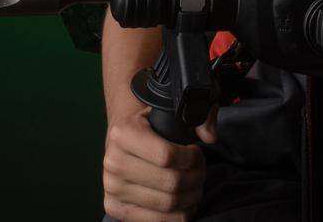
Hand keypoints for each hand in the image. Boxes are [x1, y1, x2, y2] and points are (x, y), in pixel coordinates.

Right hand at [101, 107, 216, 221]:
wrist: (121, 142)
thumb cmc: (149, 127)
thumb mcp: (169, 112)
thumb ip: (198, 116)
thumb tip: (210, 136)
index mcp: (123, 133)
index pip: (167, 156)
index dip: (191, 158)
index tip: (196, 153)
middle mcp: (113, 161)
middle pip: (170, 182)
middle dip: (196, 178)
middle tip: (201, 171)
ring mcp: (112, 187)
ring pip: (167, 203)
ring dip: (190, 197)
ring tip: (195, 186)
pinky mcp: (114, 207)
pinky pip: (155, 220)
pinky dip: (178, 216)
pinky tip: (186, 204)